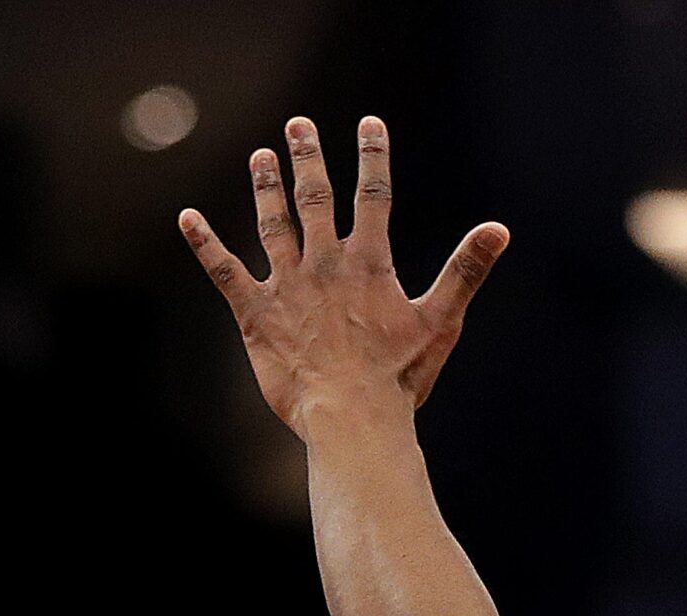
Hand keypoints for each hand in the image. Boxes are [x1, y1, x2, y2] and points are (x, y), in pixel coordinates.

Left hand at [180, 116, 508, 434]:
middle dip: (308, 158)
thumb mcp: (440, 322)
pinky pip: (225, 271)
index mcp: (368, 263)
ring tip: (261, 156)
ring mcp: (287, 286)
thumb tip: (499, 229)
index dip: (373, 157)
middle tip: (299, 125)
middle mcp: (324, 264)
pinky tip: (187, 218)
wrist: (350, 419)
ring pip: (272, 224)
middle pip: (316, 198)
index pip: (373, 196)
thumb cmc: (399, 379)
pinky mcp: (255, 314)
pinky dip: (204, 244)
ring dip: (266, 187)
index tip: (370, 124)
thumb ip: (466, 270)